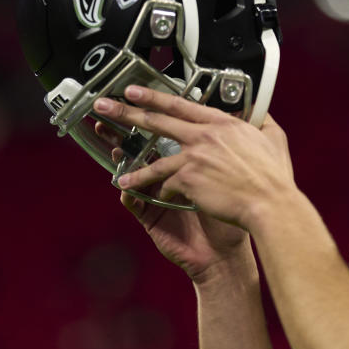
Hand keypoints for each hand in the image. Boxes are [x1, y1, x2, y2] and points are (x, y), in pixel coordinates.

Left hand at [92, 85, 295, 230]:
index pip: (181, 104)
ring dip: (135, 166)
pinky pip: (166, 185)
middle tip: (105, 106)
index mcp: (222, 123)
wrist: (270, 203)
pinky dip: (161, 192)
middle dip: (127, 112)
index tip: (134, 90)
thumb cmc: (274, 177)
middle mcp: (204, 135)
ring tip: (121, 173)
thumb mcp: (274, 139)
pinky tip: (153, 199)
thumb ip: (263, 123)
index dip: (154, 96)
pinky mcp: (188, 179)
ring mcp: (194, 156)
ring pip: (155, 159)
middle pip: (157, 120)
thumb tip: (261, 114)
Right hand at [94, 117, 250, 282]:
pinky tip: (124, 184)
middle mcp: (171, 176)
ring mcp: (158, 196)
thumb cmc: (235, 214)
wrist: (228, 254)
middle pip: (143, 145)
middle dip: (126, 127)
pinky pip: (135, 203)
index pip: (168, 132)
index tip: (142, 94)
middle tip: (108, 110)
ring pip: (133, 170)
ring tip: (111, 144)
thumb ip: (235, 144)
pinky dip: (129, 193)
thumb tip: (237, 114)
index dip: (155, 113)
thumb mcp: (240, 171)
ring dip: (120, 156)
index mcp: (189, 162)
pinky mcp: (152, 218)